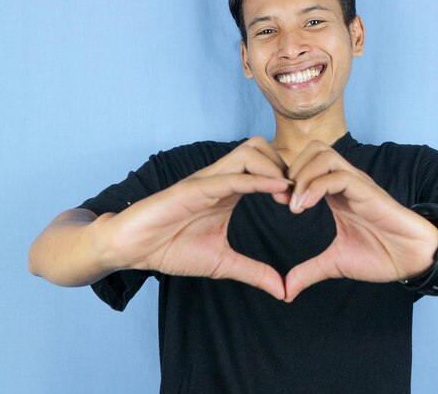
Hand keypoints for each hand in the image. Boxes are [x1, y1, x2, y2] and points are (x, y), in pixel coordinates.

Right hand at [97, 137, 290, 299]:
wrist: (131, 248)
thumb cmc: (171, 248)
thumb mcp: (221, 264)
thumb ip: (253, 272)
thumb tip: (282, 290)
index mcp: (228, 191)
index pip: (265, 168)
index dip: (289, 178)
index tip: (306, 200)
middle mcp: (219, 179)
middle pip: (261, 148)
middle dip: (285, 164)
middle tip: (299, 193)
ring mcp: (206, 181)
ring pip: (249, 152)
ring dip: (274, 168)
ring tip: (288, 194)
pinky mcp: (192, 189)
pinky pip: (229, 177)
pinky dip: (256, 179)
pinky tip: (276, 189)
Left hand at [283, 140, 437, 301]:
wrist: (414, 259)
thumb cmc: (381, 255)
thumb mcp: (335, 264)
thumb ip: (309, 271)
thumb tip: (286, 290)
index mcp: (337, 193)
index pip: (307, 165)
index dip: (288, 179)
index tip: (278, 202)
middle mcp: (345, 182)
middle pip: (313, 149)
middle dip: (292, 170)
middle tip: (283, 200)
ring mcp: (357, 184)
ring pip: (323, 154)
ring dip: (302, 176)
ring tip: (295, 205)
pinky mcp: (367, 191)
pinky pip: (337, 174)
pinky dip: (315, 186)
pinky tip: (305, 207)